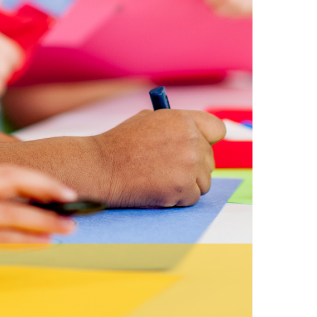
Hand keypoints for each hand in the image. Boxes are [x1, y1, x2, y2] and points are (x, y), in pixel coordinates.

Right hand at [0, 165, 77, 242]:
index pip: (5, 170)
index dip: (35, 176)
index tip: (58, 186)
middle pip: (14, 182)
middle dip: (47, 189)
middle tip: (73, 198)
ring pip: (13, 212)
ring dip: (45, 220)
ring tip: (69, 227)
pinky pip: (0, 238)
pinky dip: (26, 240)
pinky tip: (43, 244)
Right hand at [94, 109, 225, 207]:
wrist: (99, 166)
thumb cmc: (119, 145)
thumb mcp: (147, 120)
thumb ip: (176, 126)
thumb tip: (199, 137)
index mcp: (181, 119)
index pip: (216, 129)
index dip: (207, 139)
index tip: (200, 146)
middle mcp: (190, 139)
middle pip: (210, 159)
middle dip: (193, 165)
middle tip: (166, 166)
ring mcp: (189, 164)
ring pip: (204, 181)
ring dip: (186, 183)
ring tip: (158, 177)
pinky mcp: (184, 187)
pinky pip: (192, 197)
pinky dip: (177, 197)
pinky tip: (156, 188)